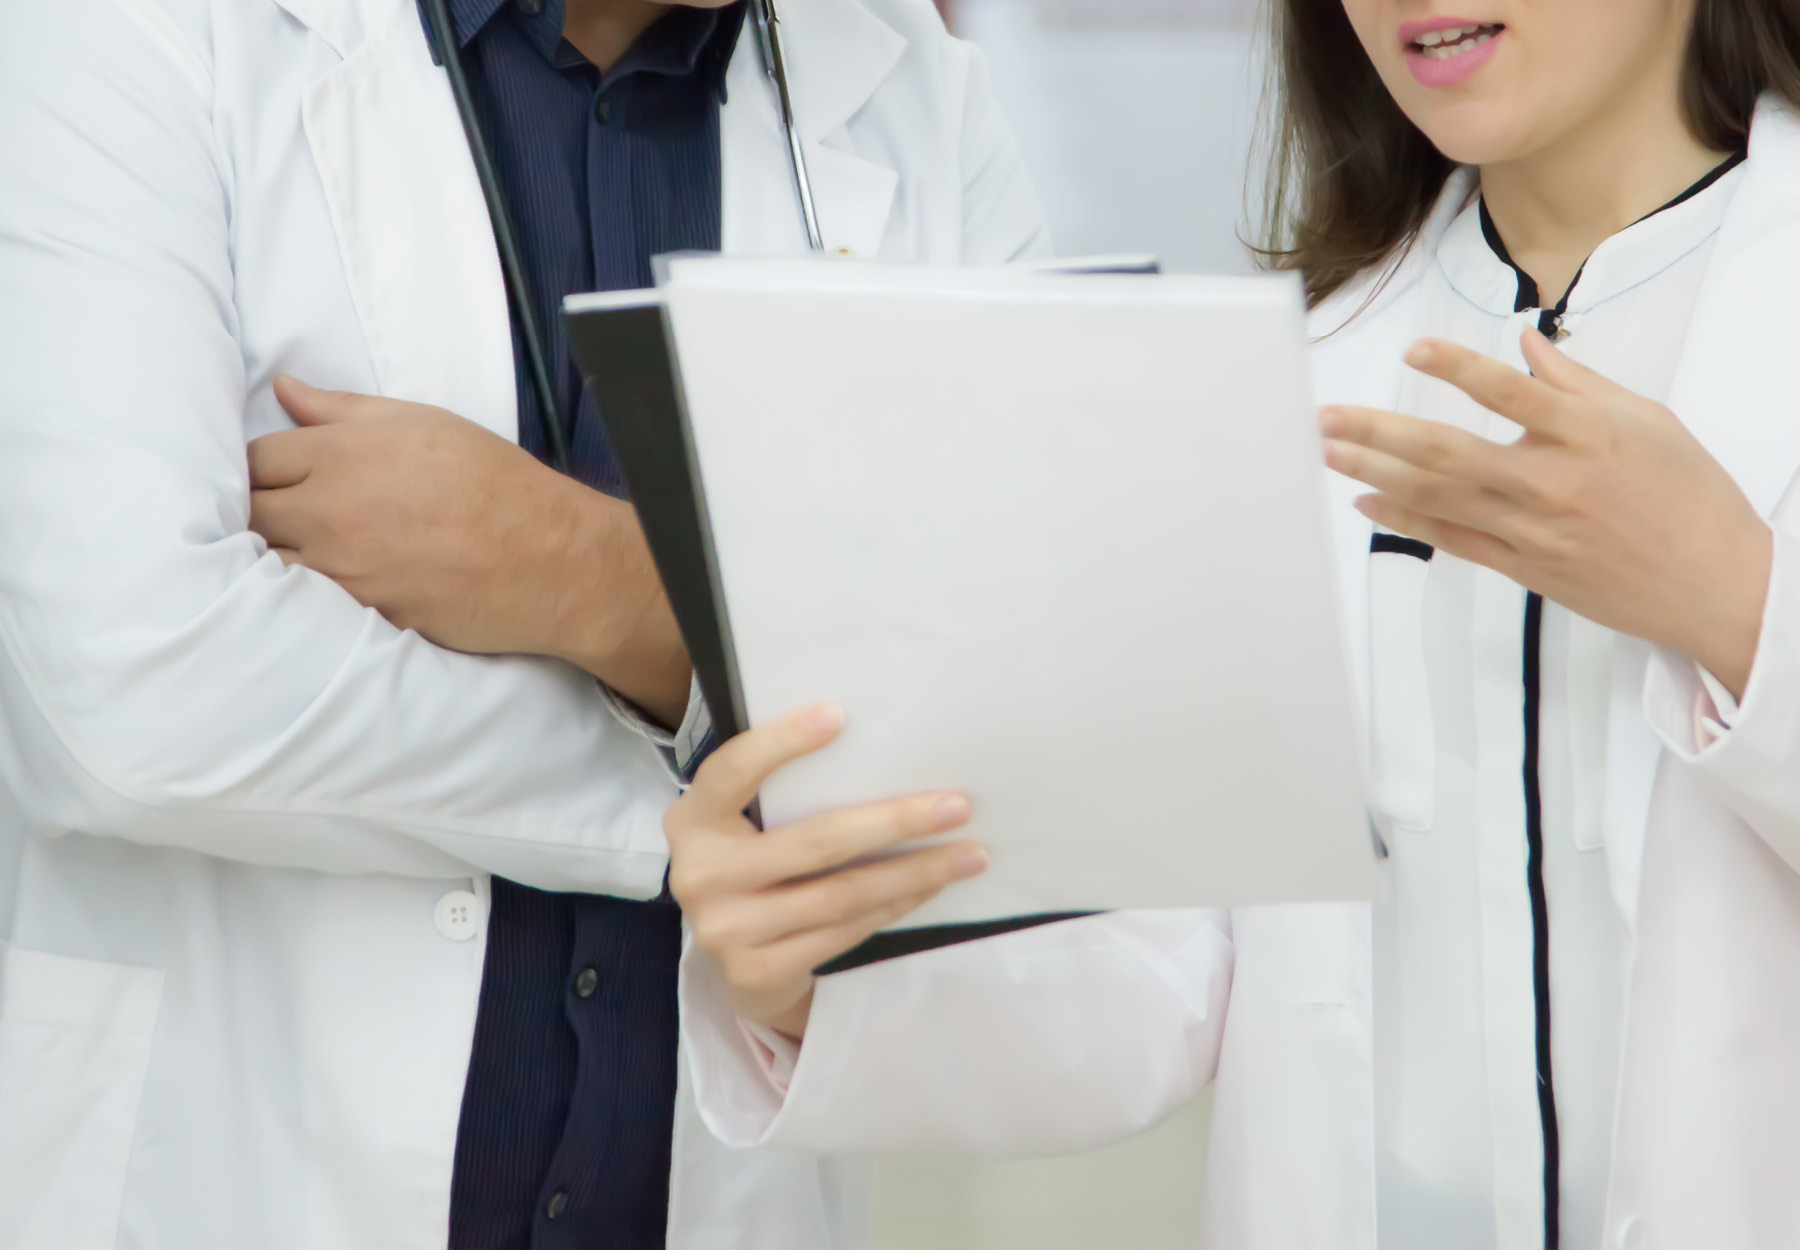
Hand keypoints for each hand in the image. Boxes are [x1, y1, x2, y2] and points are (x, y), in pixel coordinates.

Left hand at [248, 377, 690, 723]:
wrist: (546, 557)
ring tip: (299, 547)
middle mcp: (329, 512)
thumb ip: (341, 409)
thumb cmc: (493, 481)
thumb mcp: (421, 422)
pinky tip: (322, 584)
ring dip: (274, 553)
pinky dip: (303, 592)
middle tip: (281, 509)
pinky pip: (305, 603)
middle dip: (256, 507)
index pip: (255, 457)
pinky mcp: (359, 614)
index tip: (277, 473)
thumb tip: (285, 389)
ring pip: (266, 563)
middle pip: (248, 511)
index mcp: (341, 454)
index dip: (262, 464)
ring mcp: (341, 570)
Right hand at [667, 704, 987, 1039]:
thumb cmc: (756, 872)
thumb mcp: (748, 828)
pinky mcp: (758, 971)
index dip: (782, 742)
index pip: (732, 771)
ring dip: (915, 872)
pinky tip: (930, 886)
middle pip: (816, 841)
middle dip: (895, 822)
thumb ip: (784, 796)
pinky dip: (896, 904)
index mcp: (693, 819)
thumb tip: (882, 749)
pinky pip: (846, 930)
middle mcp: (700, 873)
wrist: (736, 969)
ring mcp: (727, 929)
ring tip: (969, 854)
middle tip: (957, 806)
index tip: (840, 715)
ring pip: (841, 893)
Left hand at [1322, 330, 1772, 696]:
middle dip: (1379, 432)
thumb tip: (1528, 343)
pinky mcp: (1522, 567)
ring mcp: (1532, 530)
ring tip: (1329, 451)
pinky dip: (1404, 521)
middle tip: (1327, 416)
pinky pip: (1451, 540)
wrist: (1716, 586)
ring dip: (1375, 473)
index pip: (1511, 394)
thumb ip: (1579, 382)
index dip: (1457, 369)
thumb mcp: (1648, 421)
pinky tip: (1366, 502)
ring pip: (1437, 498)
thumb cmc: (1690, 498)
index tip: (1412, 350)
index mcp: (1589, 435)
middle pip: (1448, 453)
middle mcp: (1552, 483)